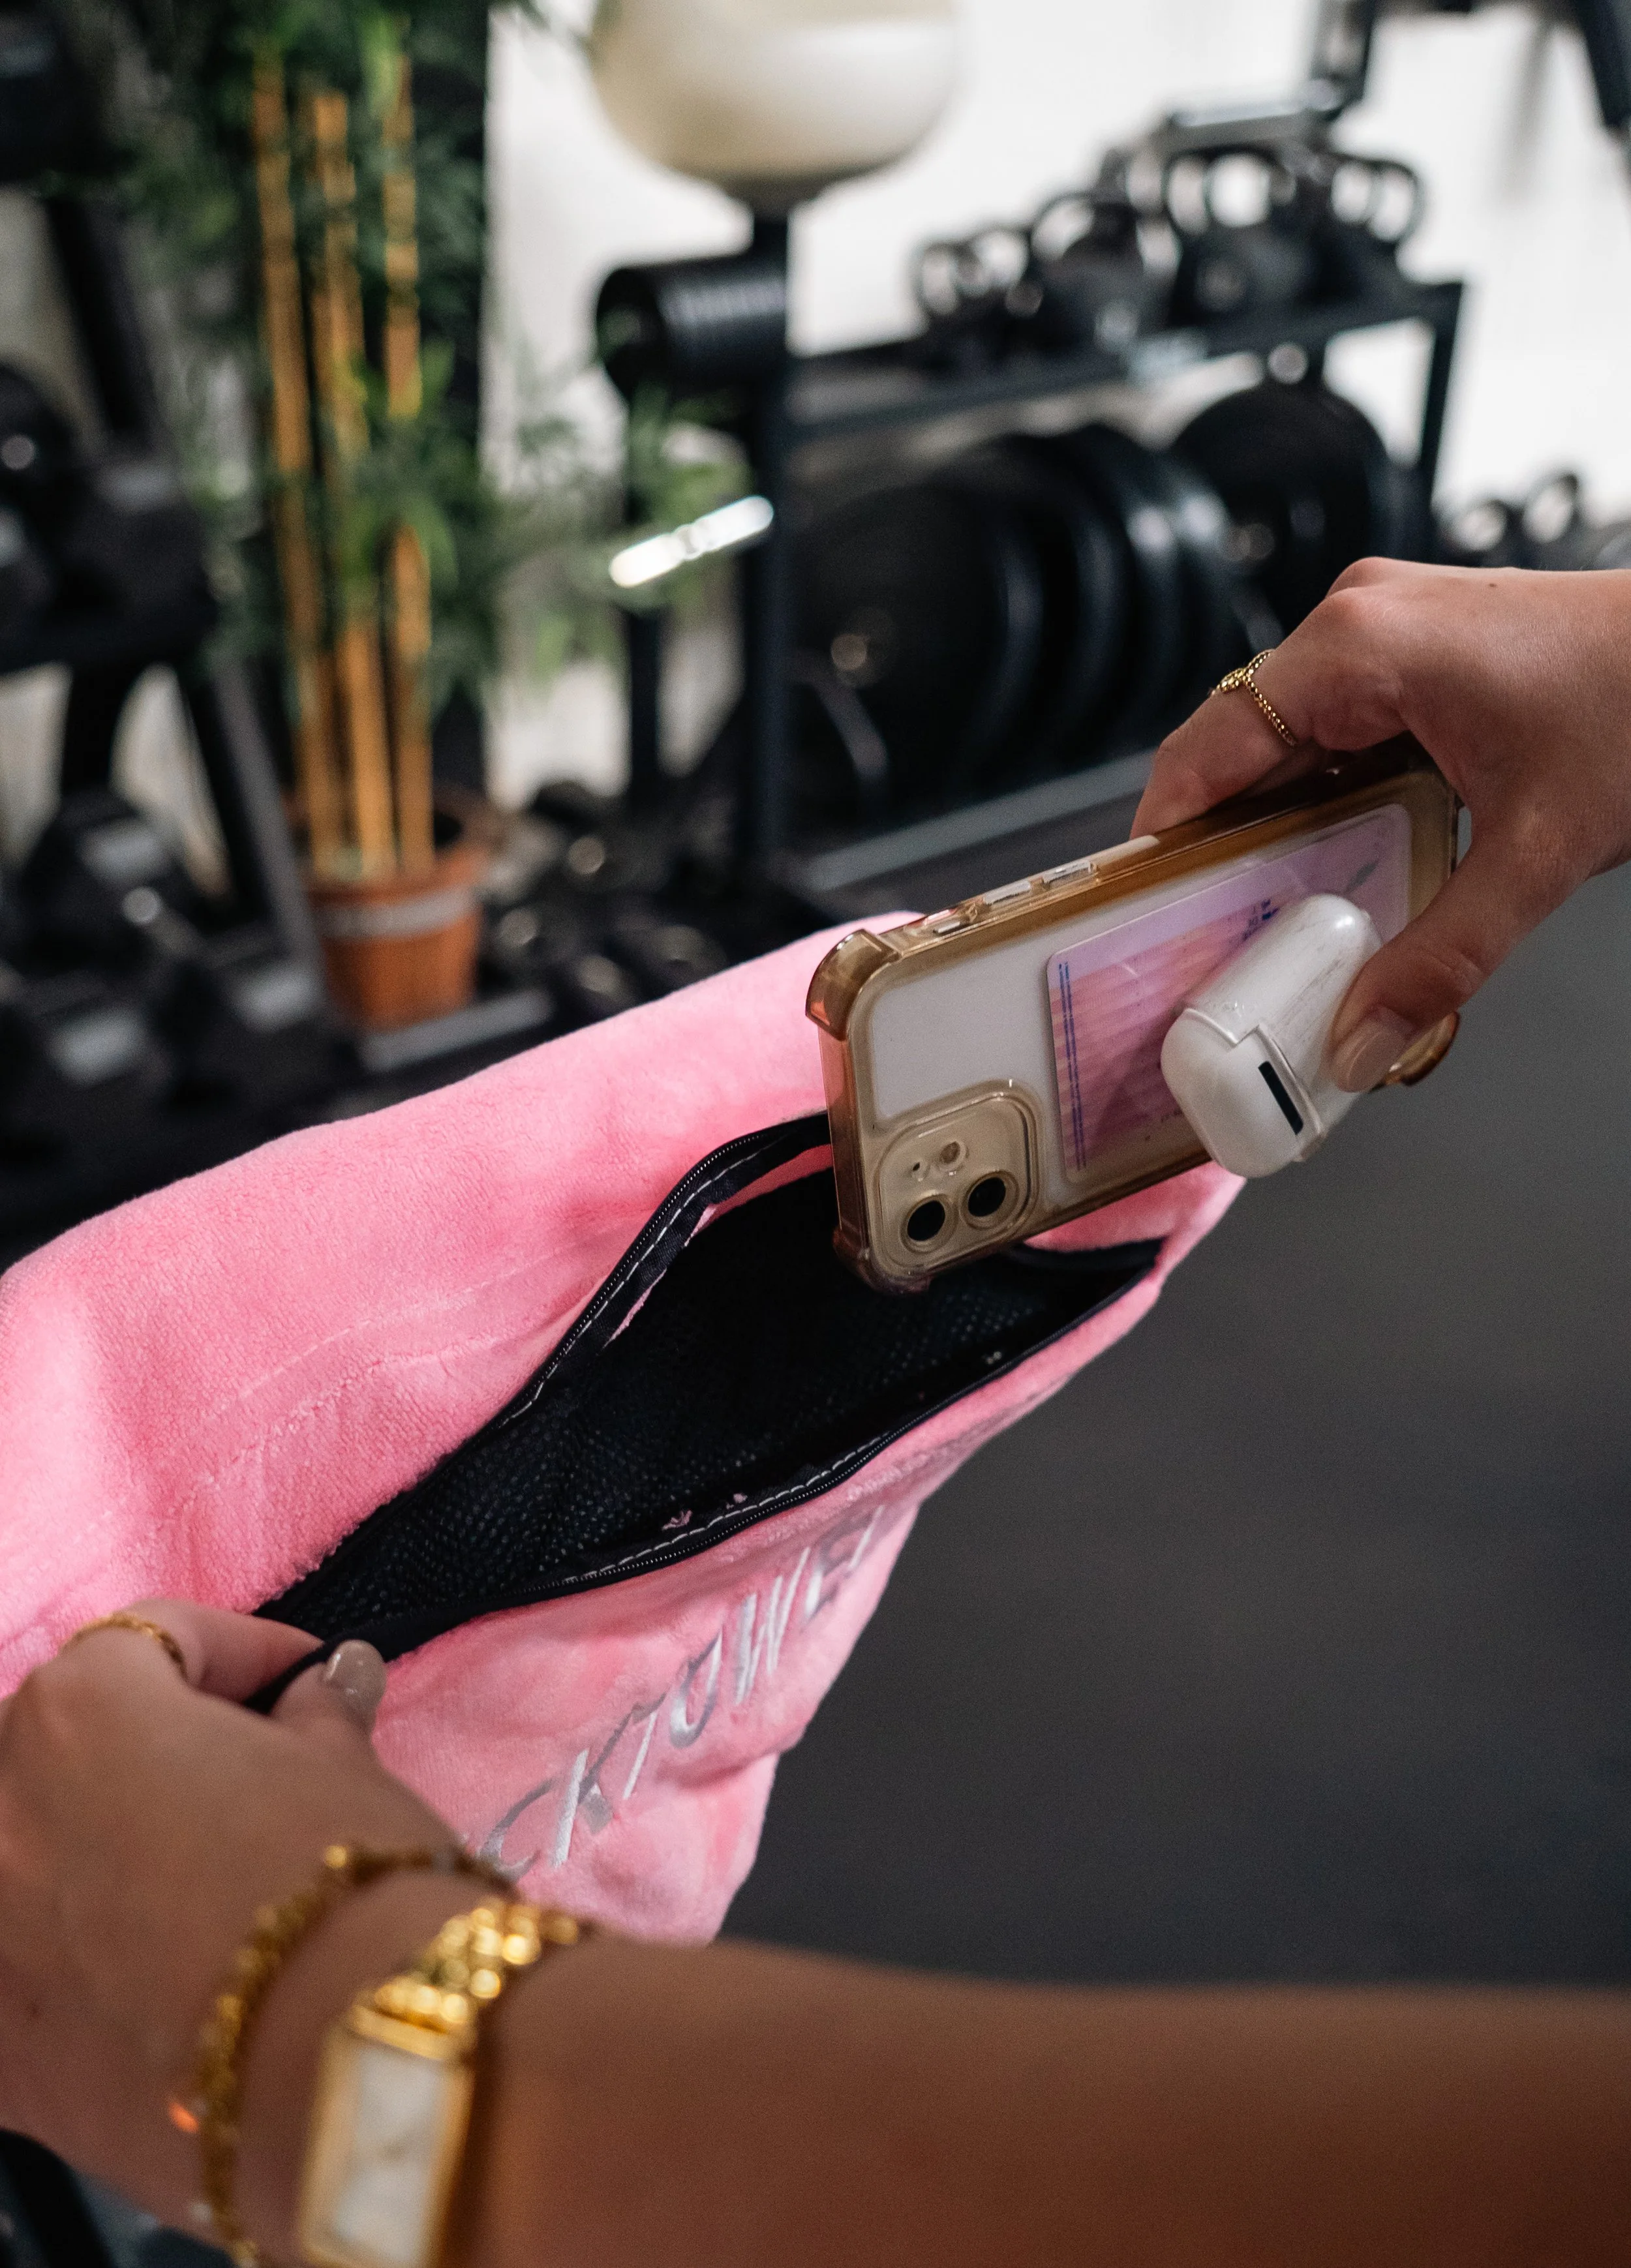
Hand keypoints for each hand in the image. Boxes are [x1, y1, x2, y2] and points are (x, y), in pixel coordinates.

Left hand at [0, 1603, 450, 2230]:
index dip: (244, 1655)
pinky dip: (73, 1960)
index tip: (308, 1685)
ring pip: (28, 1862)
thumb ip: (312, 1720)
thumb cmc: (350, 1882)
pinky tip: (157, 1980)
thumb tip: (320, 1690)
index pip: (153, 1641)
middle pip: (62, 1747)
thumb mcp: (345, 1770)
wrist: (352, 2072)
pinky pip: (26, 1972)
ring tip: (196, 1883)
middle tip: (248, 1777)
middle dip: (144, 1746)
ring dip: (96, 1853)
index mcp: (79, 1712)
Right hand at [1135, 562, 1630, 1088]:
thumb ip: (1443, 957)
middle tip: (1212, 933)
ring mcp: (1386, 626)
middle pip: (1237, 748)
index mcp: (1358, 647)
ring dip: (1278, 820)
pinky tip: (1340, 857)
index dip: (1163, 835)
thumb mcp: (1537, 852)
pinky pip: (1334, 724)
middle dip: (1223, 844)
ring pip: (1285, 738)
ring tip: (1274, 907)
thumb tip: (1362, 1036)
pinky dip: (1326, 791)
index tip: (1141, 908)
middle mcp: (1357, 621)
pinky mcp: (1416, 647)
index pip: (1206, 749)